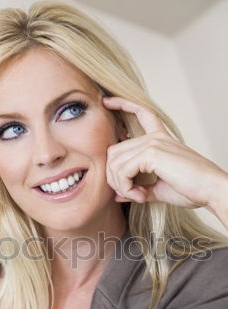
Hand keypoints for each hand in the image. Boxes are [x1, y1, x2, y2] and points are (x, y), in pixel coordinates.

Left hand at [103, 96, 227, 210]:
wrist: (211, 191)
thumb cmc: (191, 189)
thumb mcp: (159, 189)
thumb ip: (138, 189)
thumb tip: (117, 195)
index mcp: (160, 139)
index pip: (140, 112)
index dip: (123, 104)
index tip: (107, 101)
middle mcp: (155, 137)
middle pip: (114, 151)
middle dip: (113, 177)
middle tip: (128, 194)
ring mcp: (153, 143)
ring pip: (115, 162)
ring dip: (120, 185)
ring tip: (137, 197)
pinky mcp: (152, 153)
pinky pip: (123, 171)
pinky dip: (126, 188)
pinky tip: (140, 196)